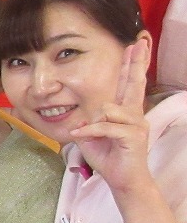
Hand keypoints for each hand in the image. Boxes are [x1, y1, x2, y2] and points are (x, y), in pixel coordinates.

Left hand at [72, 38, 152, 194]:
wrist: (122, 180)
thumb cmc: (107, 157)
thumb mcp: (90, 136)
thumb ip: (88, 121)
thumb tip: (86, 114)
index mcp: (124, 112)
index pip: (127, 84)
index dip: (130, 65)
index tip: (134, 46)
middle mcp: (133, 114)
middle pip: (134, 84)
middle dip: (135, 63)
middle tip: (139, 42)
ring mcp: (136, 124)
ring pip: (108, 109)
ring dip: (93, 123)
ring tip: (91, 136)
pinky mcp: (133, 135)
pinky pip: (105, 126)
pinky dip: (90, 132)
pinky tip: (82, 136)